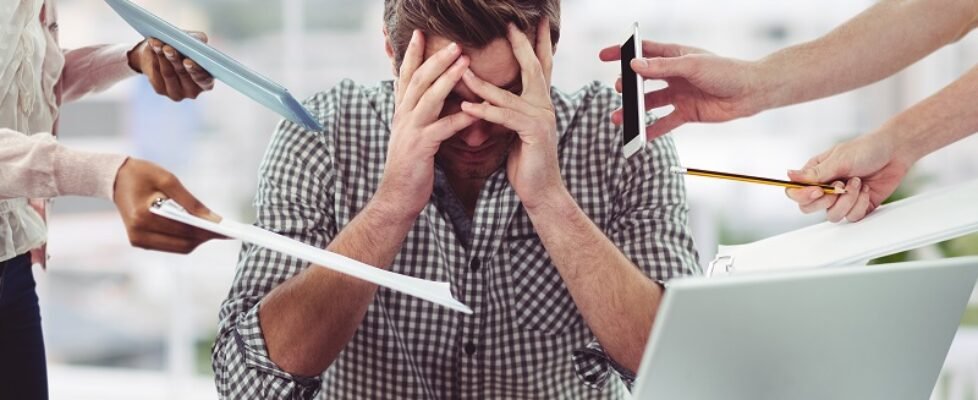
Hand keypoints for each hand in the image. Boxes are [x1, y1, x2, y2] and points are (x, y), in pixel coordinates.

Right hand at [113, 158, 222, 252]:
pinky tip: (198, 229)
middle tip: (225, 230)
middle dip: (205, 237)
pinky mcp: (140, 242)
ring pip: (179, 248)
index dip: (208, 231)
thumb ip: (191, 202)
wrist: (115, 178)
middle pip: (183, 244)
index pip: (184, 229)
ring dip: (197, 240)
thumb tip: (214, 220)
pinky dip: (185, 239)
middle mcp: (139, 234)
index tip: (227, 231)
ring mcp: (138, 240)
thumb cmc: (143, 174)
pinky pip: (170, 245)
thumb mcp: (169, 180)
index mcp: (143, 216)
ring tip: (214, 229)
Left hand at [128, 33, 214, 100]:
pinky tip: (153, 47)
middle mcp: (193, 91)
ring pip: (168, 73)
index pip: (204, 80)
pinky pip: (156, 73)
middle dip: (175, 60)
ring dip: (162, 56)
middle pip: (183, 75)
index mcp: (206, 81)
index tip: (187, 61)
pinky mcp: (160, 90)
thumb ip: (199, 41)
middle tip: (168, 48)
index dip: (196, 71)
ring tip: (158, 43)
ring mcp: (176, 92)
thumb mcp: (194, 42)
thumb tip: (198, 40)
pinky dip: (154, 57)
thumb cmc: (183, 48)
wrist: (162, 54)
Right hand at [375, 30, 477, 216]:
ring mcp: (410, 131)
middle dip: (436, 59)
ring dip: (447, 78)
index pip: (406, 76)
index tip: (420, 34)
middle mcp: (403, 117)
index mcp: (401, 112)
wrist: (396, 197)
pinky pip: (443, 128)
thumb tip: (431, 100)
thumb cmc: (410, 167)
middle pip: (418, 80)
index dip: (412, 55)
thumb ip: (420, 116)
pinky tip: (476, 111)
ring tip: (464, 62)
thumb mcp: (411, 135)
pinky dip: (460, 118)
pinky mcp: (420, 148)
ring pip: (428, 98)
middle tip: (454, 43)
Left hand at [460, 20, 563, 209]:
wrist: (541, 191)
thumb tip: (489, 97)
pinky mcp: (533, 133)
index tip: (533, 22)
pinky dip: (484, 111)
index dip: (537, 43)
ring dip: (482, 83)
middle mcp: (545, 106)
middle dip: (521, 44)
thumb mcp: (515, 130)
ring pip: (508, 94)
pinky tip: (466, 106)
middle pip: (533, 68)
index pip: (540, 66)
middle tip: (510, 24)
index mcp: (541, 103)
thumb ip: (507, 111)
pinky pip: (504, 117)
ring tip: (461, 70)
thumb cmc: (526, 162)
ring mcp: (541, 118)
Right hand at [598, 41, 760, 138]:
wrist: (750, 93)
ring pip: (650, 103)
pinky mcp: (686, 113)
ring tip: (619, 118)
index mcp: (675, 56)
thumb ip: (662, 67)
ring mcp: (679, 94)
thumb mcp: (692, 65)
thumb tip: (635, 65)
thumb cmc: (726, 71)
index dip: (623, 53)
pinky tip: (639, 136)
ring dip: (634, 110)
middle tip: (619, 89)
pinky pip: (664, 122)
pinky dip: (651, 130)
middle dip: (628, 85)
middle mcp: (674, 75)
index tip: (604, 56)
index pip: (644, 52)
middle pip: (643, 79)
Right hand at [785, 133, 911, 222]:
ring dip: (847, 200)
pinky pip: (851, 217)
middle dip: (827, 201)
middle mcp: (825, 188)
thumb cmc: (866, 149)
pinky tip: (866, 189)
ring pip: (832, 215)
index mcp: (815, 174)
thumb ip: (815, 173)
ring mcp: (840, 199)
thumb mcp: (839, 159)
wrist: (895, 152)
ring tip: (857, 182)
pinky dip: (860, 204)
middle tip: (840, 187)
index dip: (803, 196)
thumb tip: (789, 176)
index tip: (819, 191)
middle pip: (809, 208)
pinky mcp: (857, 207)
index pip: (795, 192)